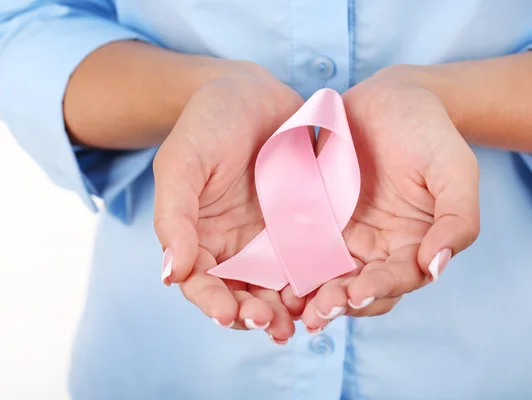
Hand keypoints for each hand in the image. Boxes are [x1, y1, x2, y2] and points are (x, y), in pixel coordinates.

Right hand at [154, 62, 304, 342]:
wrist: (251, 92)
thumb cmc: (207, 123)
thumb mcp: (182, 163)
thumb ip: (174, 217)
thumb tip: (169, 275)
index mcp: (199, 237)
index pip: (202, 283)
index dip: (213, 304)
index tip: (229, 316)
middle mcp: (236, 245)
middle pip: (244, 294)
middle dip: (257, 316)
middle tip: (274, 326)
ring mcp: (272, 238)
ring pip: (280, 285)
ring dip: (290, 309)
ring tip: (302, 321)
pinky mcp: (304, 225)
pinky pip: (312, 258)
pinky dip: (318, 279)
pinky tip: (329, 289)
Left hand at [301, 67, 479, 328]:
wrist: (392, 97)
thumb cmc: (430, 132)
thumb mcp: (455, 170)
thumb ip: (457, 219)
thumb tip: (436, 266)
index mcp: (414, 244)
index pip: (397, 279)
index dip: (379, 290)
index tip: (357, 294)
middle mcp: (378, 248)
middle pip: (357, 288)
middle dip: (338, 303)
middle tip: (318, 312)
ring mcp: (345, 234)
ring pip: (326, 275)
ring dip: (310, 295)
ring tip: (292, 304)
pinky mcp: (316, 217)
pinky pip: (302, 245)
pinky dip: (290, 264)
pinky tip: (274, 274)